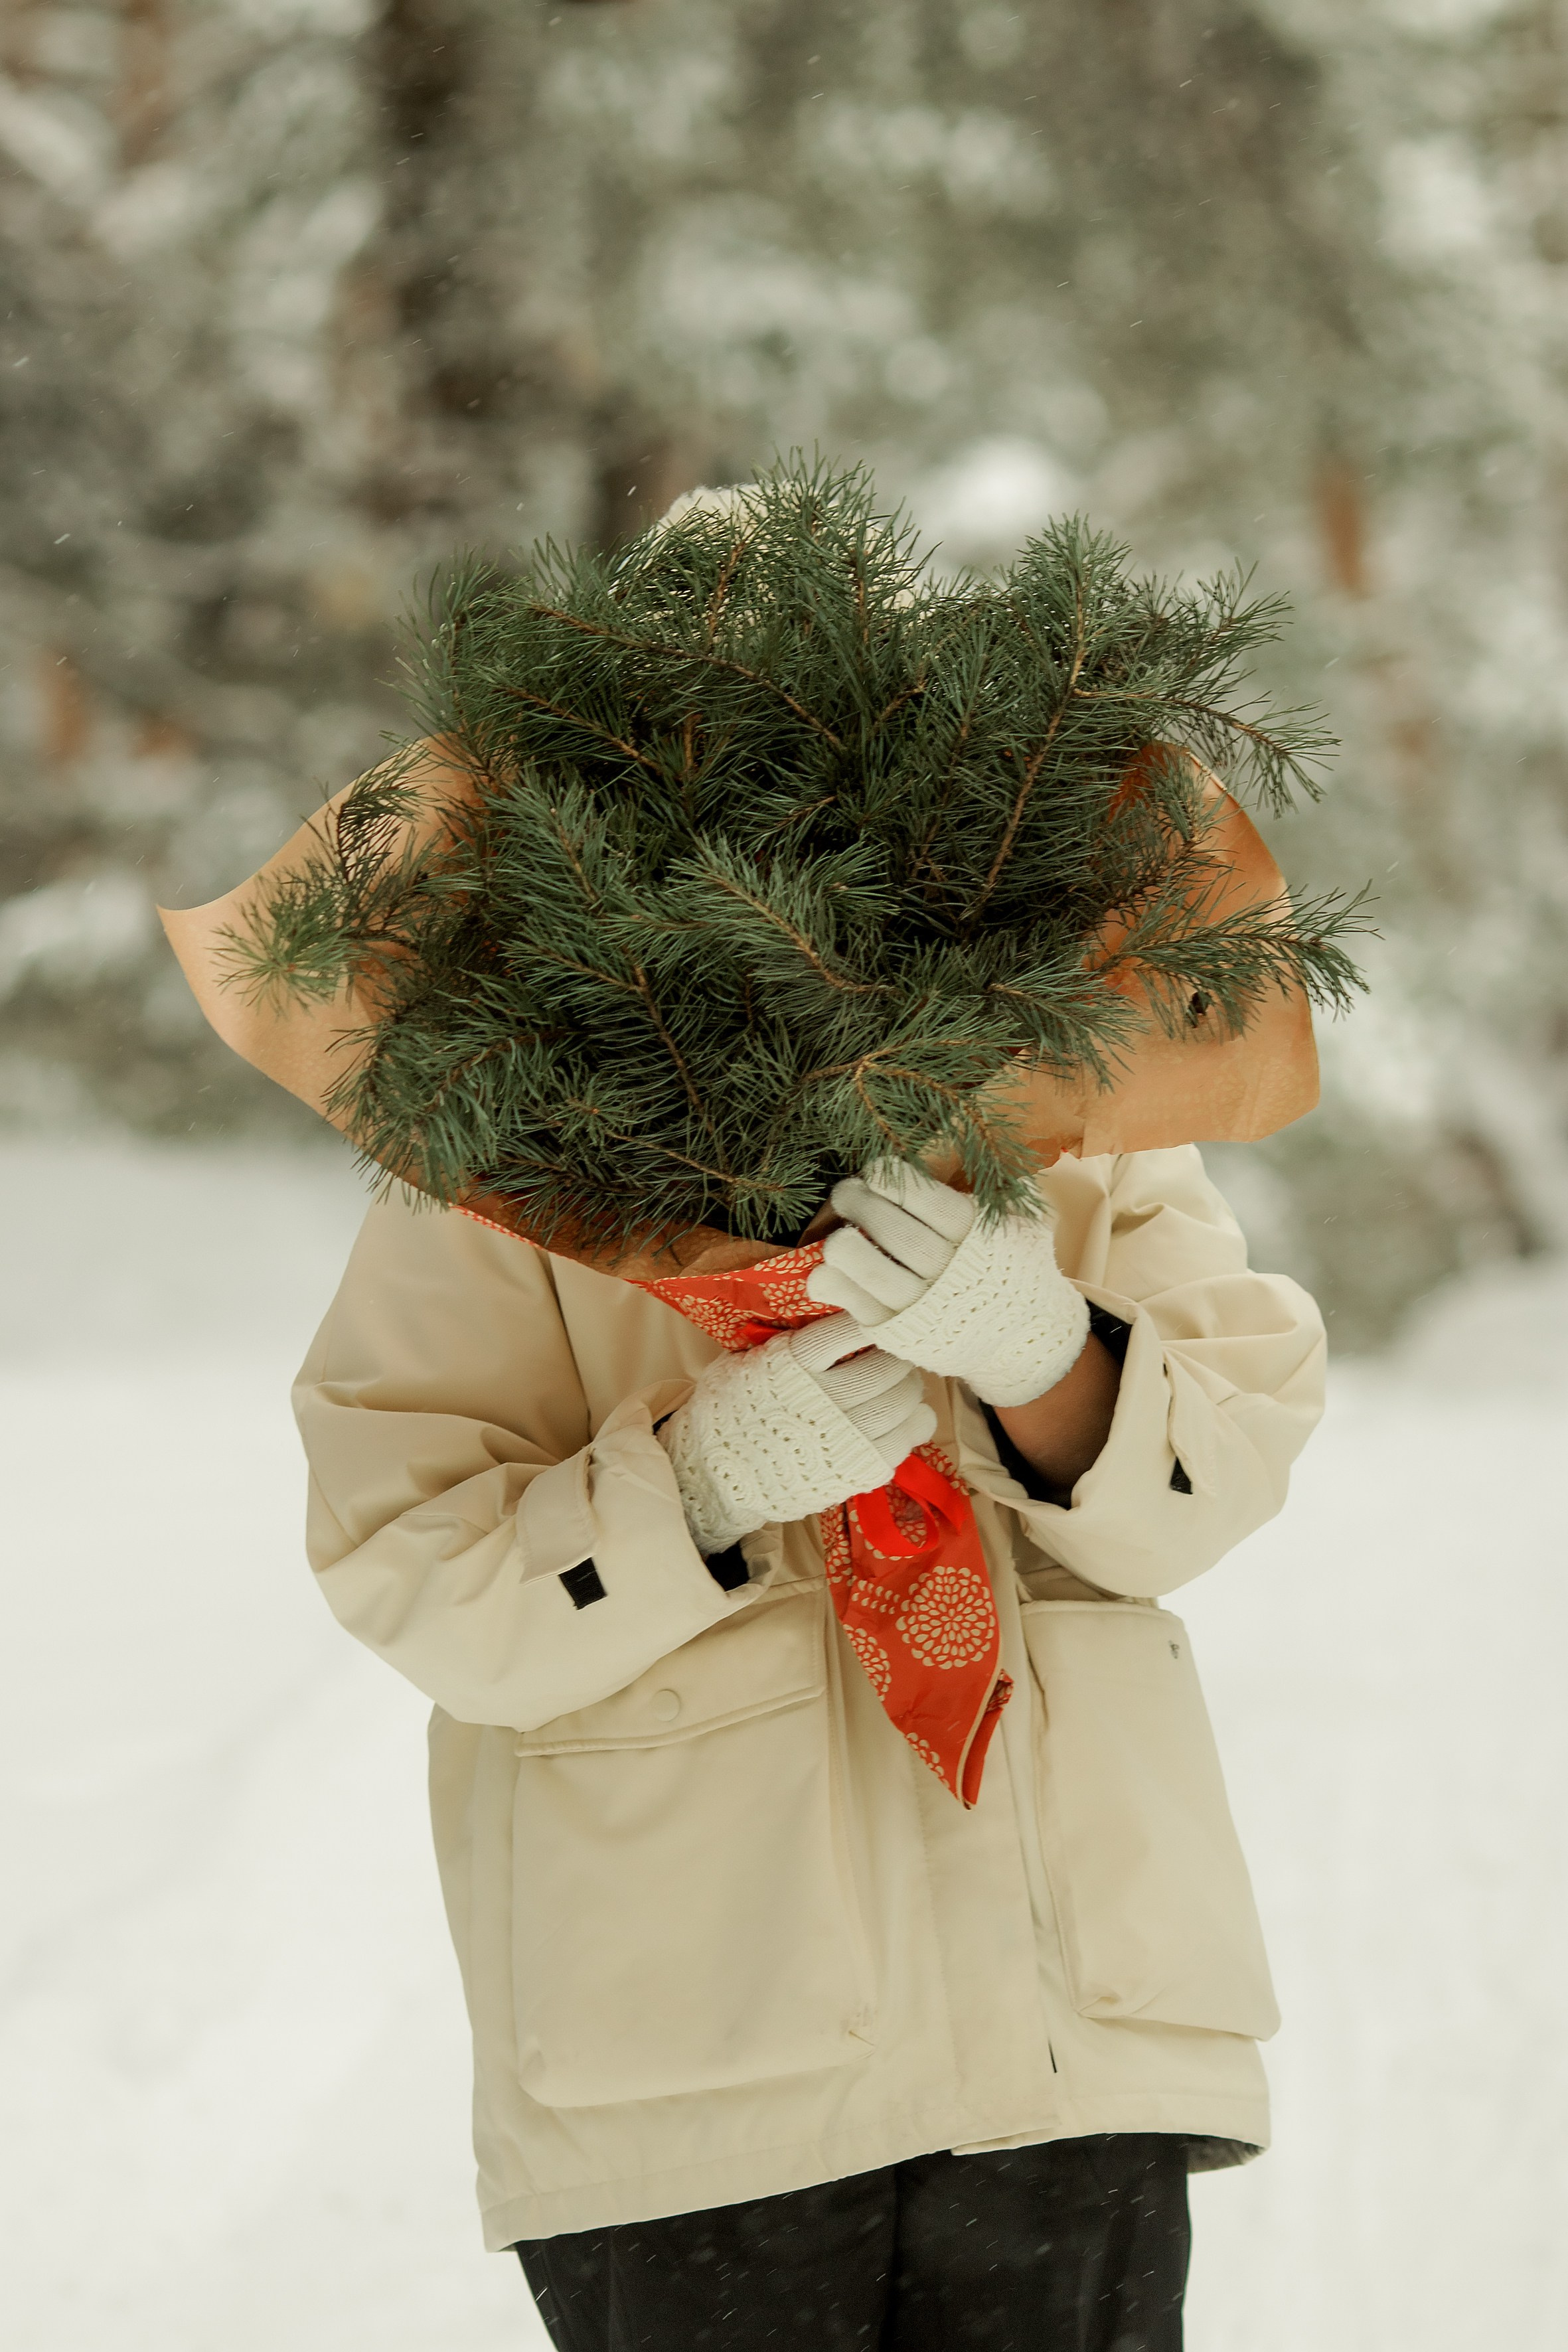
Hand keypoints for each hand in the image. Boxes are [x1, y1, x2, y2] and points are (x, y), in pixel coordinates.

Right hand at [659, 1312, 936, 1555]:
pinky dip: (914, 1423)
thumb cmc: (726, 1413)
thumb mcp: (741, 1363)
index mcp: (794, 1364)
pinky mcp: (858, 1470)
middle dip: (896, 1356)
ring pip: (904, 1401)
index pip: (850, 1329)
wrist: (713, 1479)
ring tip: (898, 1385)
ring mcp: (845, 1437)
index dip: (867, 1320)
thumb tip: (819, 1316)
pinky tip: (902, 1418)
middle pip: (887, 1366)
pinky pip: (908, 1439)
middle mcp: (824, 1398)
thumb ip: (781, 1341)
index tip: (870, 1320)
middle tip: (892, 1356)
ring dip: (908, 1388)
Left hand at [804, 1166, 1089, 1408]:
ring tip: (838, 1231)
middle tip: (847, 1191)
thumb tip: (985, 1148)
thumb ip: (1007, 1190)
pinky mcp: (899, 1334)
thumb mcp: (1025, 1226)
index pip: (930, 1202)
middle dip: (861, 1205)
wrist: (1020, 1340)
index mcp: (978, 1237)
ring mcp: (922, 1307)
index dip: (896, 1181)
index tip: (877, 1171)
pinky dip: (835, 1285)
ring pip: (872, 1272)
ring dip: (844, 1245)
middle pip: (896, 1233)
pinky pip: (859, 1306)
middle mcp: (949, 1272)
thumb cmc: (1012, 1269)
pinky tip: (824, 1270)